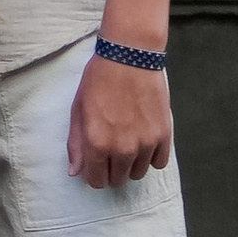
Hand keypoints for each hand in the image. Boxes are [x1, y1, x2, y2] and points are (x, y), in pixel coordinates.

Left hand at [66, 49, 172, 189]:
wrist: (129, 55)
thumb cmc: (99, 80)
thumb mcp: (78, 109)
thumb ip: (76, 144)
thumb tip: (74, 172)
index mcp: (97, 143)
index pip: (97, 181)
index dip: (95, 173)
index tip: (97, 162)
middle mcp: (122, 149)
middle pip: (117, 180)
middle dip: (112, 169)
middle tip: (111, 148)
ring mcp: (145, 144)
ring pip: (138, 173)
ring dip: (131, 163)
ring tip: (128, 140)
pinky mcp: (163, 135)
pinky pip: (159, 163)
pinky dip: (151, 156)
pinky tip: (144, 139)